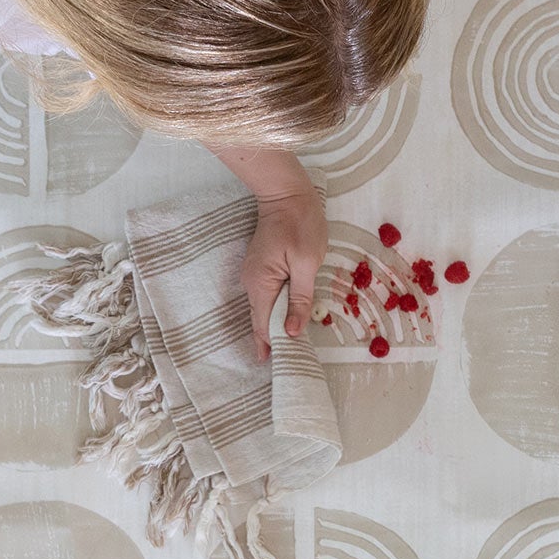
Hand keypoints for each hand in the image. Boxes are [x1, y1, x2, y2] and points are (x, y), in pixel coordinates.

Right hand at [240, 185, 328, 358]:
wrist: (286, 193)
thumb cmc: (300, 223)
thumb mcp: (306, 263)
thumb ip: (299, 299)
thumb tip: (290, 331)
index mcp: (261, 284)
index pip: (264, 325)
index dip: (272, 346)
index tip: (282, 365)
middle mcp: (251, 283)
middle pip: (262, 320)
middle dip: (274, 340)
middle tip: (290, 361)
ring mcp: (253, 276)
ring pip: (264, 309)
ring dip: (276, 325)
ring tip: (290, 347)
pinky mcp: (260, 269)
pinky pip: (267, 296)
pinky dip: (276, 309)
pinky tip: (288, 319)